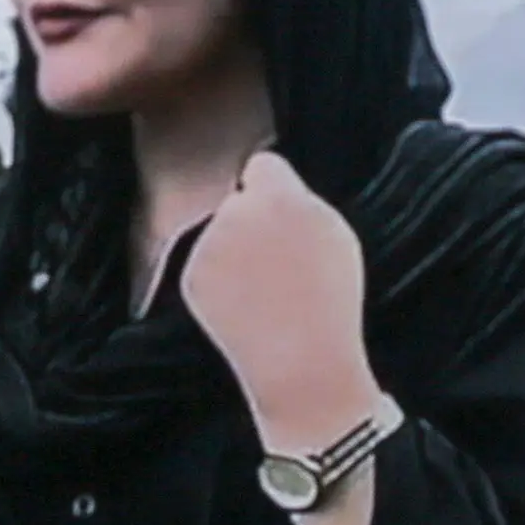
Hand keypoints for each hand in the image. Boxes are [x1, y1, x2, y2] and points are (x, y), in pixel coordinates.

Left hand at [180, 152, 377, 451]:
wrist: (299, 360)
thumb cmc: (329, 297)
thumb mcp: (335, 233)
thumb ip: (300, 202)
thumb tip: (278, 189)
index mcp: (277, 196)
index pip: (262, 164)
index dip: (274, 186)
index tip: (283, 207)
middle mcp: (234, 213)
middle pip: (239, 200)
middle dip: (252, 217)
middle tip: (277, 255)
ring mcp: (206, 246)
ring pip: (220, 232)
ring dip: (235, 248)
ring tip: (264, 286)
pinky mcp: (189, 277)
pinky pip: (205, 263)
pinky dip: (219, 278)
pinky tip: (243, 301)